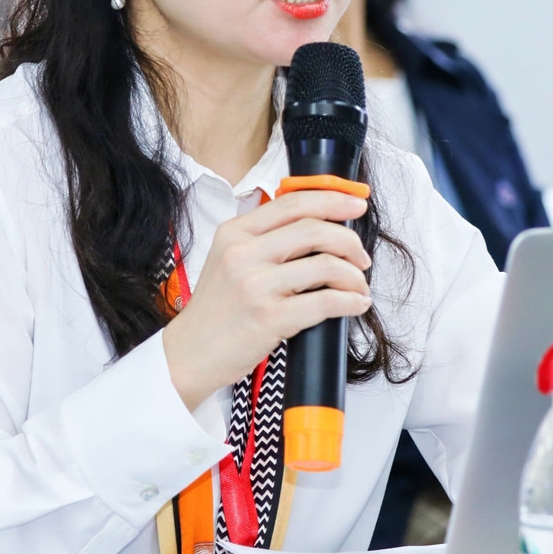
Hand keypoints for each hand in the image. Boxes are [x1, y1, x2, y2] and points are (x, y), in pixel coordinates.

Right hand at [162, 190, 372, 410]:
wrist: (191, 353)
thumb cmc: (217, 309)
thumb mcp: (228, 259)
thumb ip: (264, 238)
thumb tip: (319, 225)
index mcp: (235, 232)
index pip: (293, 203)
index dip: (333, 200)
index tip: (356, 204)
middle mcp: (243, 254)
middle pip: (315, 230)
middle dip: (349, 241)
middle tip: (361, 257)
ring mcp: (256, 286)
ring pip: (326, 265)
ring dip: (354, 276)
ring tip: (357, 286)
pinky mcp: (270, 318)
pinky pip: (326, 302)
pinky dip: (350, 301)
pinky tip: (355, 304)